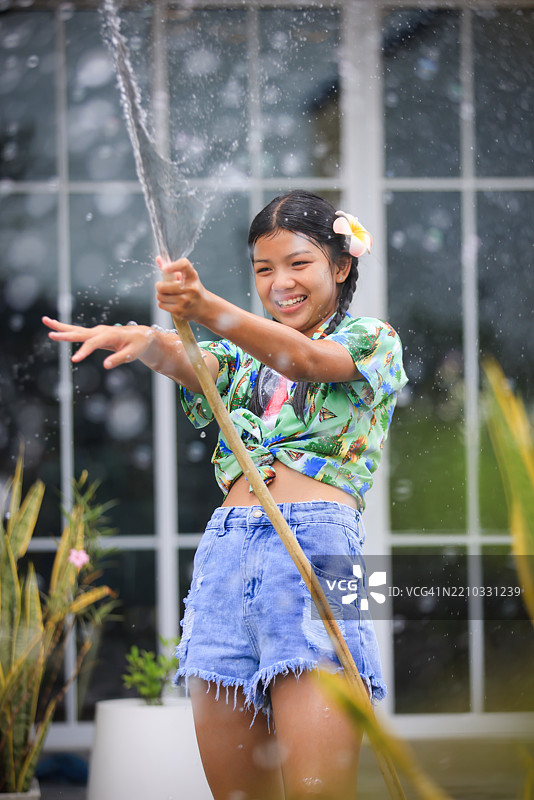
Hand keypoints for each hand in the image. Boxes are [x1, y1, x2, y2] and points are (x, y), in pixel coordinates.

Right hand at [42, 316, 156, 368]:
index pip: (93, 343)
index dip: (84, 351)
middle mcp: (101, 331)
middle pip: (80, 332)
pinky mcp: (95, 334)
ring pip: (76, 329)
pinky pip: (78, 332)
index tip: (74, 360)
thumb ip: (119, 359)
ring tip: (45, 320)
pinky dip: (66, 330)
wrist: (141, 335)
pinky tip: (55, 329)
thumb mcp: (132, 353)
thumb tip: (105, 366)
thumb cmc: (138, 344)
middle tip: (51, 334)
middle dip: (65, 333)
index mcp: (110, 335)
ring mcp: (96, 331)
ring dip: (60, 326)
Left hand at [155, 256, 208, 321]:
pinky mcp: (180, 311)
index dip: (173, 265)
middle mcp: (190, 288)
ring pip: (160, 296)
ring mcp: (185, 300)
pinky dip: (163, 303)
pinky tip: (170, 302)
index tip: (165, 269)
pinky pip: (161, 304)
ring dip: (161, 295)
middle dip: (160, 286)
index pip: (184, 265)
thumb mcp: (186, 276)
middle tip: (163, 287)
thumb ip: (172, 267)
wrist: (204, 307)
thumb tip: (158, 258)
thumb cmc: (192, 288)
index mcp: (192, 276)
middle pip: (163, 286)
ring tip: (168, 295)